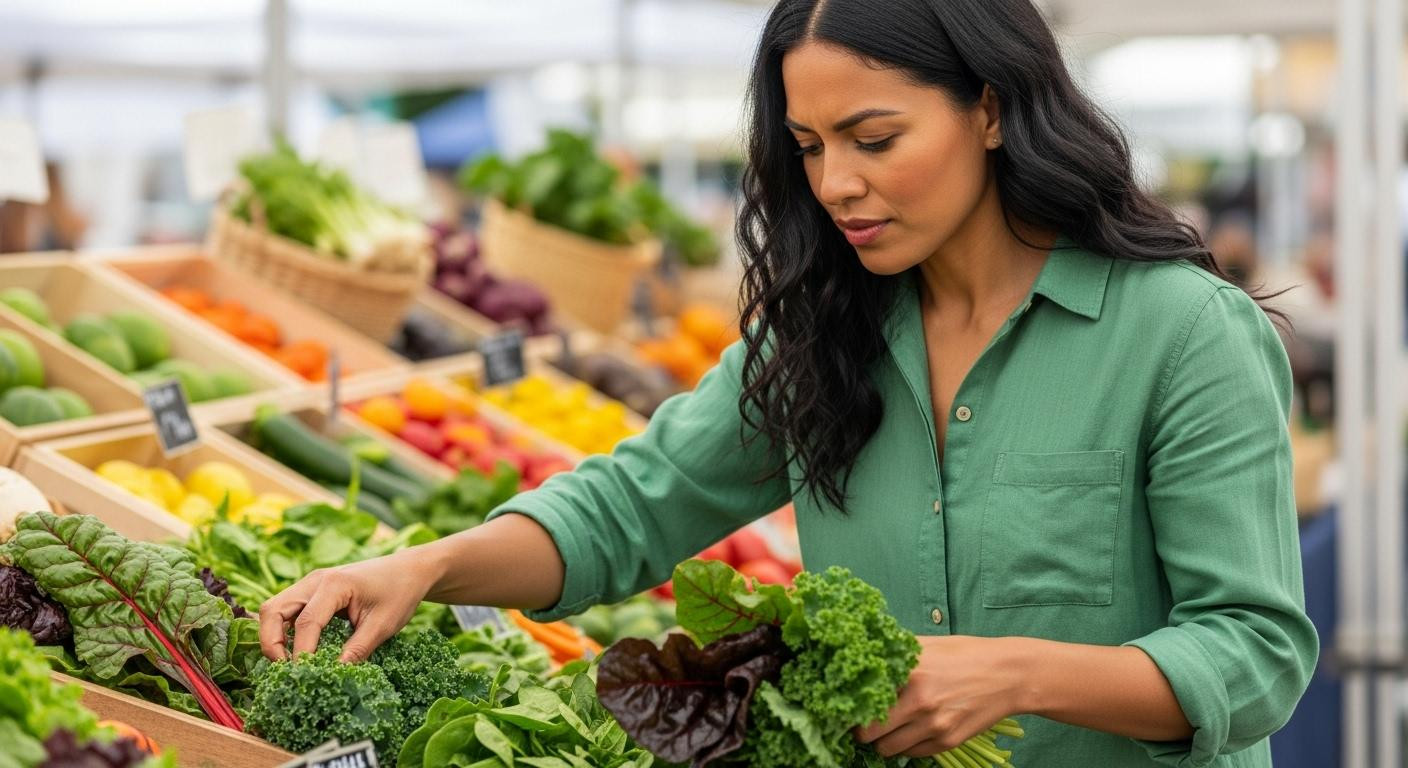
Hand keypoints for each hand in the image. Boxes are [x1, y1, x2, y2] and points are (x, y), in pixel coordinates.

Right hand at [257, 548, 440, 662]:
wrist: (409, 569)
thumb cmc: (400, 592)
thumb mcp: (384, 625)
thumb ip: (358, 650)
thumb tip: (335, 675)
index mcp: (335, 584)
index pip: (306, 622)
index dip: (302, 653)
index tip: (304, 677)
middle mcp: (315, 580)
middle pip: (273, 610)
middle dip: (271, 643)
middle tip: (286, 671)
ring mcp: (310, 583)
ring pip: (275, 609)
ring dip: (274, 636)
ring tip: (289, 664)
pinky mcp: (312, 591)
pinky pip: (287, 610)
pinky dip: (284, 630)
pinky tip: (297, 651)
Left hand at [855, 635, 1025, 757]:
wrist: (1007, 675)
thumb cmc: (964, 655)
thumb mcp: (926, 645)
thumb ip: (894, 653)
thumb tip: (860, 655)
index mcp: (909, 672)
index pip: (861, 700)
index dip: (849, 705)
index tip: (847, 704)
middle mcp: (919, 702)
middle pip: (867, 733)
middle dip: (861, 728)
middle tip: (864, 719)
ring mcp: (933, 726)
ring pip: (886, 749)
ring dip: (882, 740)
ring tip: (888, 725)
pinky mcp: (946, 742)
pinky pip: (911, 754)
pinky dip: (905, 746)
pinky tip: (912, 729)